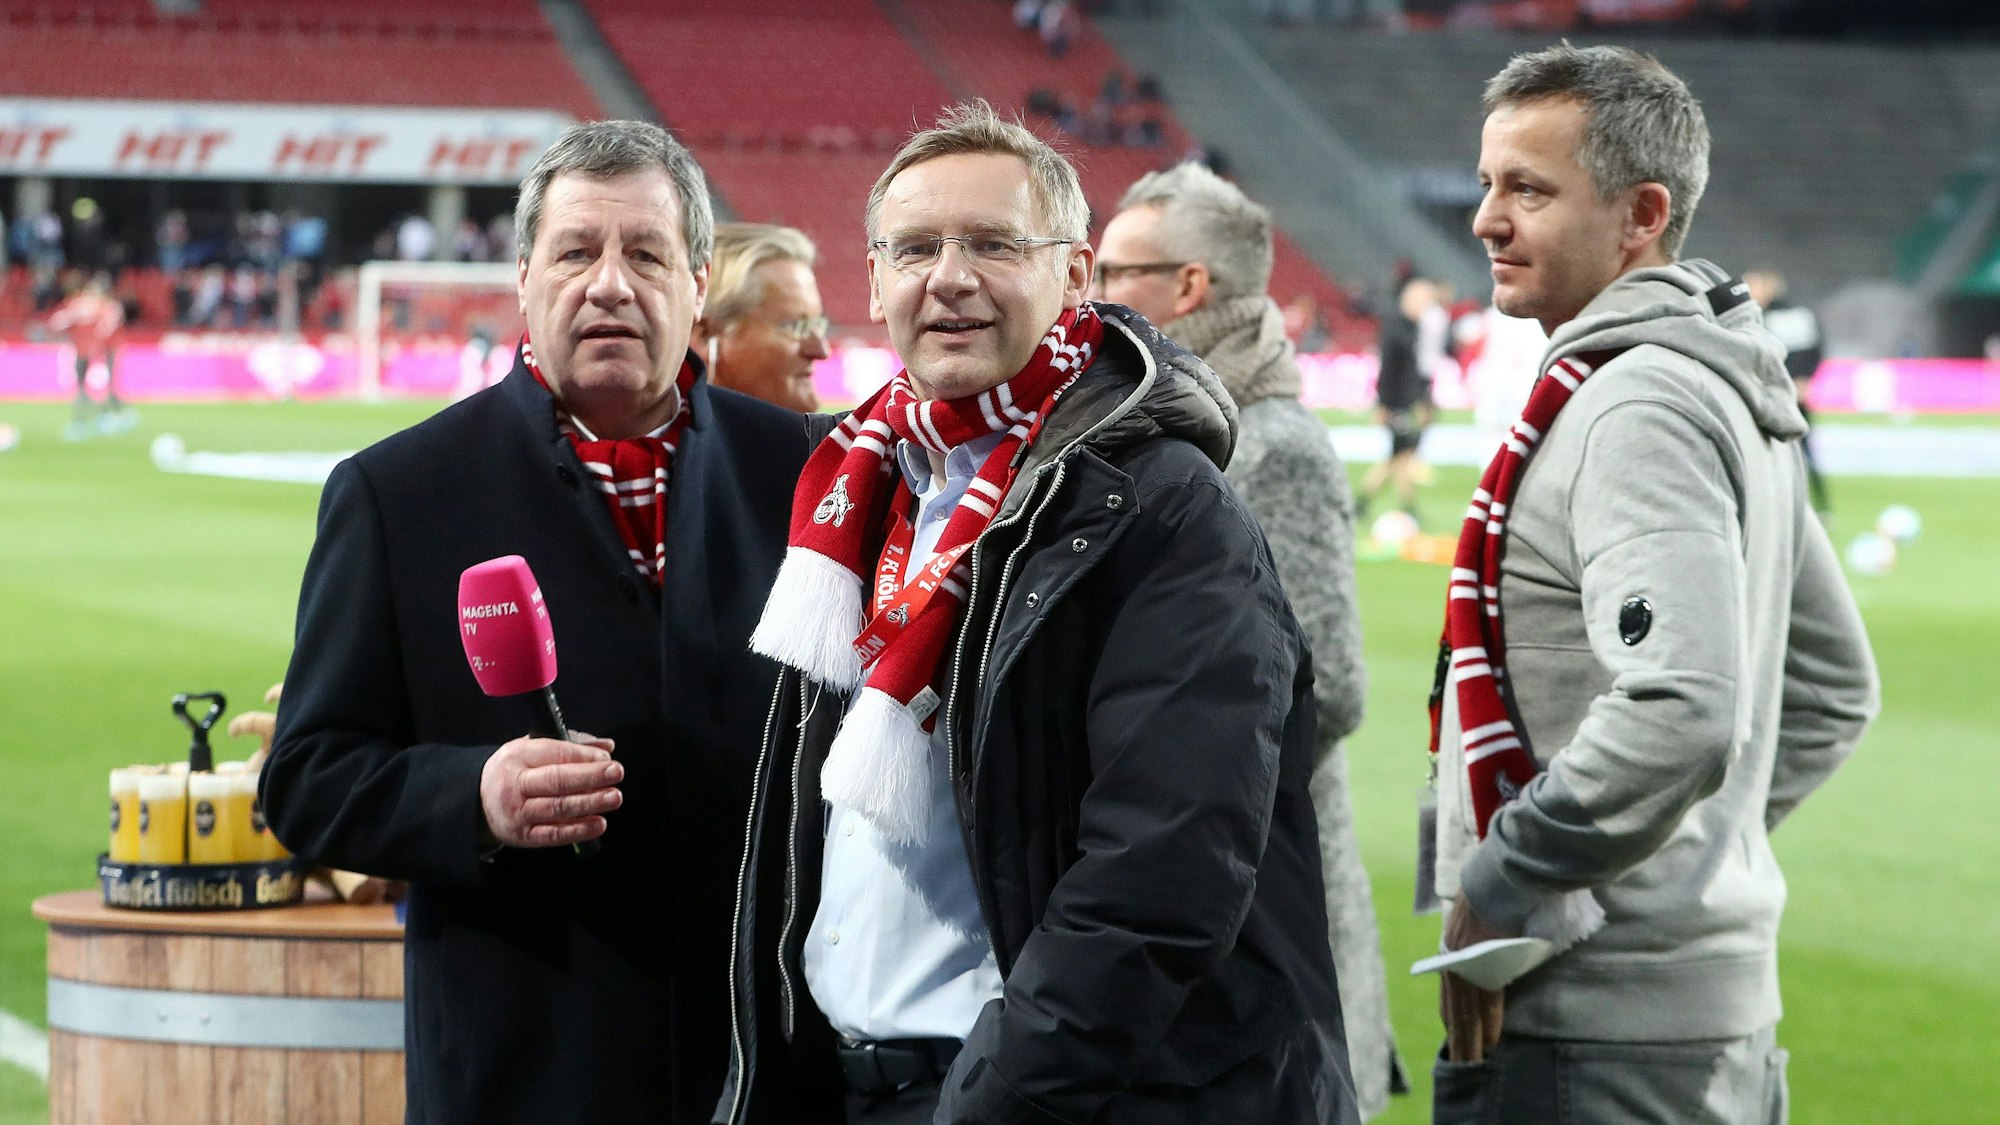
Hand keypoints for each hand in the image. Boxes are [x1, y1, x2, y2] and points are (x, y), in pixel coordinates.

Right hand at [478, 732, 620, 847]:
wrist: (478, 802)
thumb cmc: (515, 771)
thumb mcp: (533, 749)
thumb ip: (571, 746)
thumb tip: (607, 748)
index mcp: (517, 755)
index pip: (554, 753)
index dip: (583, 756)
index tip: (607, 759)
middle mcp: (515, 784)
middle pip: (556, 780)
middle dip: (589, 776)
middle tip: (616, 773)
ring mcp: (518, 812)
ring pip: (557, 808)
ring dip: (589, 803)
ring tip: (613, 797)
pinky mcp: (523, 836)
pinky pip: (553, 834)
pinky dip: (578, 830)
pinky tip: (599, 824)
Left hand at [1440, 892, 1507, 1062]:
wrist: (1503, 878)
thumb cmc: (1499, 894)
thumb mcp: (1479, 922)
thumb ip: (1480, 946)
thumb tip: (1491, 961)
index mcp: (1451, 950)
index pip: (1450, 994)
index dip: (1453, 1019)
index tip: (1455, 1039)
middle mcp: (1453, 960)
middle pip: (1456, 1009)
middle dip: (1460, 1039)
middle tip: (1462, 1065)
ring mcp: (1467, 965)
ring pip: (1468, 1012)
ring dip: (1472, 1041)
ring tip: (1475, 1063)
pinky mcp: (1484, 967)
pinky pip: (1485, 1003)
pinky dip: (1487, 1025)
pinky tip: (1488, 1043)